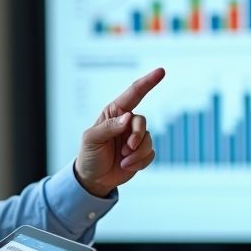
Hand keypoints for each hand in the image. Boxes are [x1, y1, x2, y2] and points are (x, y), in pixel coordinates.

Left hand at [75, 67, 164, 196]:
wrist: (94, 178)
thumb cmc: (89, 155)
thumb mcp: (92, 139)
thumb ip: (109, 127)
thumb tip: (128, 118)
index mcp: (114, 113)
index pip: (133, 94)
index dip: (148, 82)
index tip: (161, 71)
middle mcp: (126, 123)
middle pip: (142, 121)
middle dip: (136, 136)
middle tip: (126, 148)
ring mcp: (135, 138)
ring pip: (148, 139)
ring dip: (136, 153)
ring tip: (122, 160)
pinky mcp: (142, 152)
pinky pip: (150, 154)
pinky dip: (139, 162)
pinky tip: (126, 166)